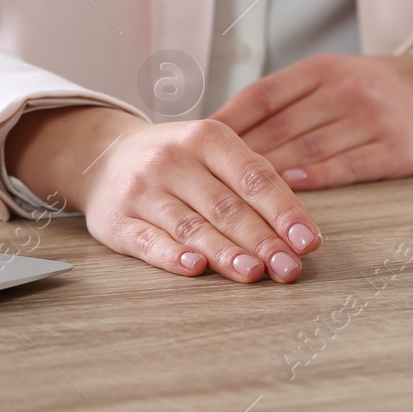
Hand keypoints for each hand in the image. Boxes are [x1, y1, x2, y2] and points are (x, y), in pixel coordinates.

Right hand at [4, 106, 320, 281]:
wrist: (104, 156)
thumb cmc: (179, 161)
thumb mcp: (214, 154)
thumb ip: (253, 184)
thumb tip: (297, 230)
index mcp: (208, 138)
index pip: (255, 178)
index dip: (284, 211)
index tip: (308, 241)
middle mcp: (174, 160)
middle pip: (226, 206)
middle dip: (263, 240)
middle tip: (289, 268)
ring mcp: (142, 190)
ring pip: (191, 226)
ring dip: (226, 253)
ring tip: (255, 273)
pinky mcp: (115, 221)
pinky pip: (147, 241)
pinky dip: (172, 256)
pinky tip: (196, 268)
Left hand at [210, 47, 412, 190]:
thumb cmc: (376, 89)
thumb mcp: (333, 76)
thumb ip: (286, 99)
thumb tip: (219, 130)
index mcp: (325, 68)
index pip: (263, 95)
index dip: (225, 122)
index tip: (190, 145)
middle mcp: (348, 89)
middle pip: (281, 127)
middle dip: (238, 158)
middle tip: (201, 183)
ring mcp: (375, 118)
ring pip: (309, 150)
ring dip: (269, 177)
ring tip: (234, 199)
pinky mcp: (398, 149)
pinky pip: (349, 166)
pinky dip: (317, 179)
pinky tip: (291, 191)